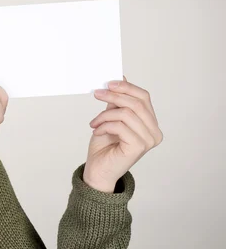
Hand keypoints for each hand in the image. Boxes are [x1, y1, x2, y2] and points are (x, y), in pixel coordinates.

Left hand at [86, 76, 162, 191]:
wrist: (98, 170)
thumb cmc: (104, 146)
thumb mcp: (110, 118)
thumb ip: (117, 101)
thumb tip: (120, 78)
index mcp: (150, 123)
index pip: (144, 97)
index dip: (126, 87)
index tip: (108, 83)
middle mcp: (154, 132)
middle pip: (137, 103)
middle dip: (114, 95)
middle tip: (97, 93)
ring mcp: (148, 140)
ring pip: (127, 113)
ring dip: (105, 114)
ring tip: (95, 122)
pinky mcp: (139, 147)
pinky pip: (120, 126)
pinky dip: (104, 125)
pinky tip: (97, 131)